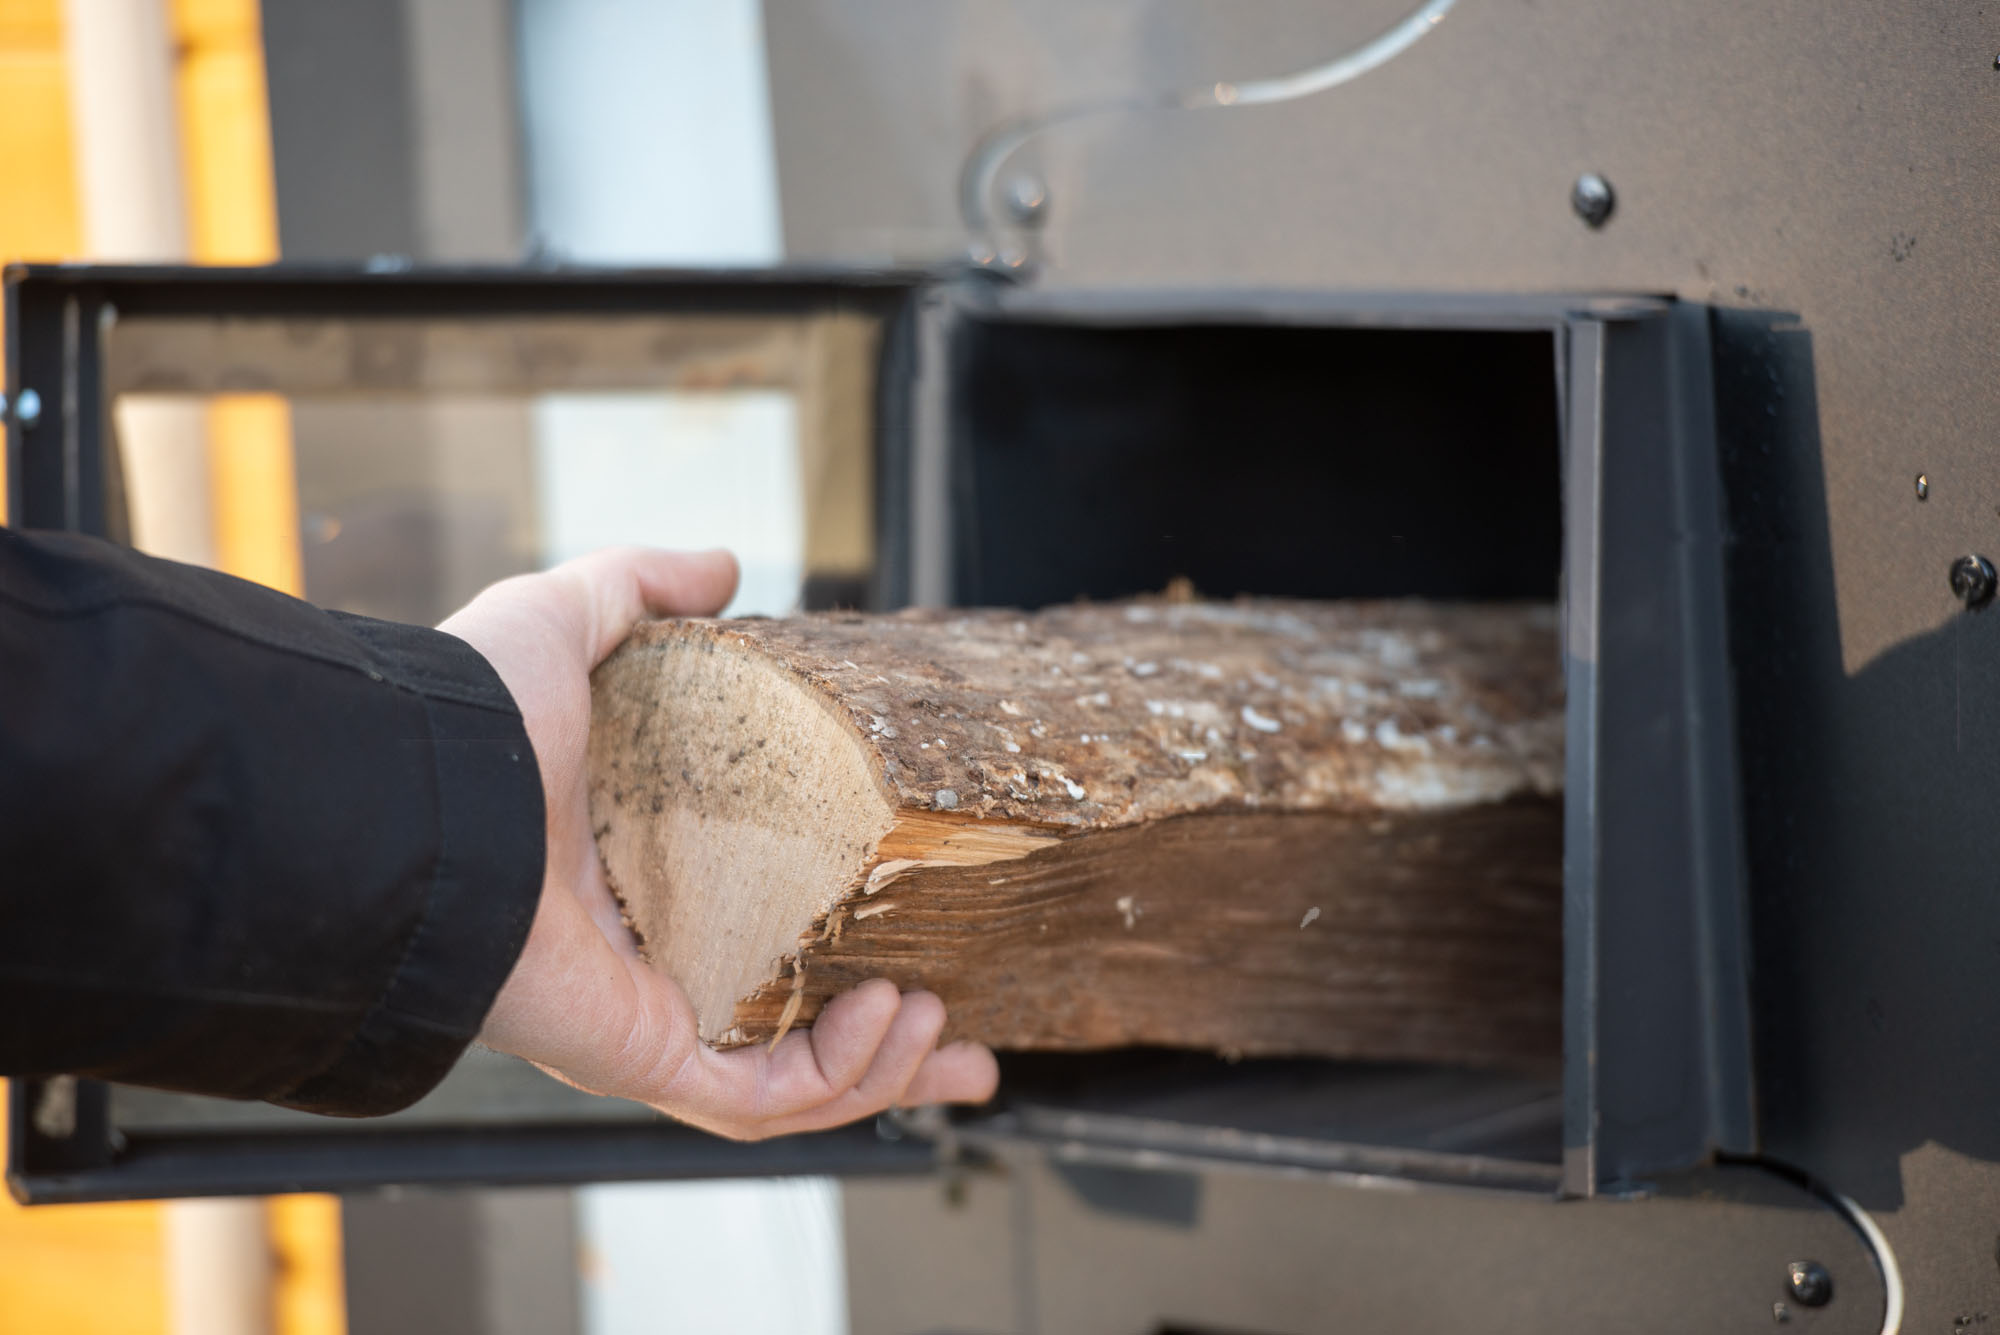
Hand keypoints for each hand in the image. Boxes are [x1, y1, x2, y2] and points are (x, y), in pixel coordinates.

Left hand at [440, 547, 999, 1138]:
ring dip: (876, 1066)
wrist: (419, 795)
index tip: (910, 931)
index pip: (752, 928)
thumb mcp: (569, 619)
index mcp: (632, 877)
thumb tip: (724, 567)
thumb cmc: (471, 717)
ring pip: (784, 1084)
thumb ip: (643, 586)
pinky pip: (757, 1099)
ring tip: (935, 1018)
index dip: (832, 933)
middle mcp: (643, 962)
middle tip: (955, 1034)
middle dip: (880, 1051)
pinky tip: (889, 1018)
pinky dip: (835, 1075)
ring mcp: (644, 1018)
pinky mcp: (642, 1056)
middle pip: (783, 1031)